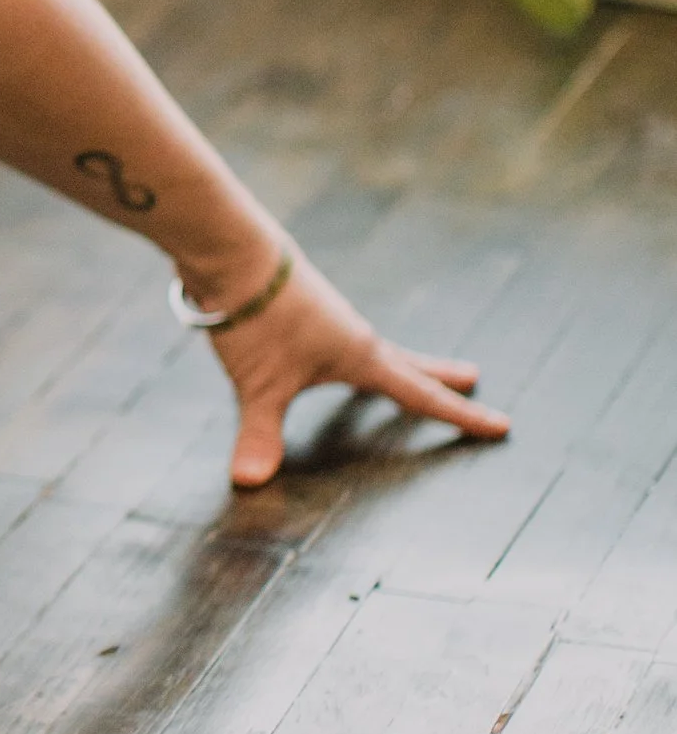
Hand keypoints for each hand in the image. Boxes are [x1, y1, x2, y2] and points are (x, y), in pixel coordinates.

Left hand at [197, 243, 510, 489]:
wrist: (230, 252)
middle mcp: (353, 335)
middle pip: (406, 363)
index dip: (460, 416)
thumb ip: (259, 434)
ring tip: (403, 369)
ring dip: (394, 361)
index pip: (420, 395)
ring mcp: (328, 318)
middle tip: (473, 378)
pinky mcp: (302, 306)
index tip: (502, 425)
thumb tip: (249, 481)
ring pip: (373, 347)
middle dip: (438, 377)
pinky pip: (339, 337)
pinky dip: (351, 351)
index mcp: (360, 357)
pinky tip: (328, 351)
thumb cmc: (255, 317)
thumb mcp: (260, 384)